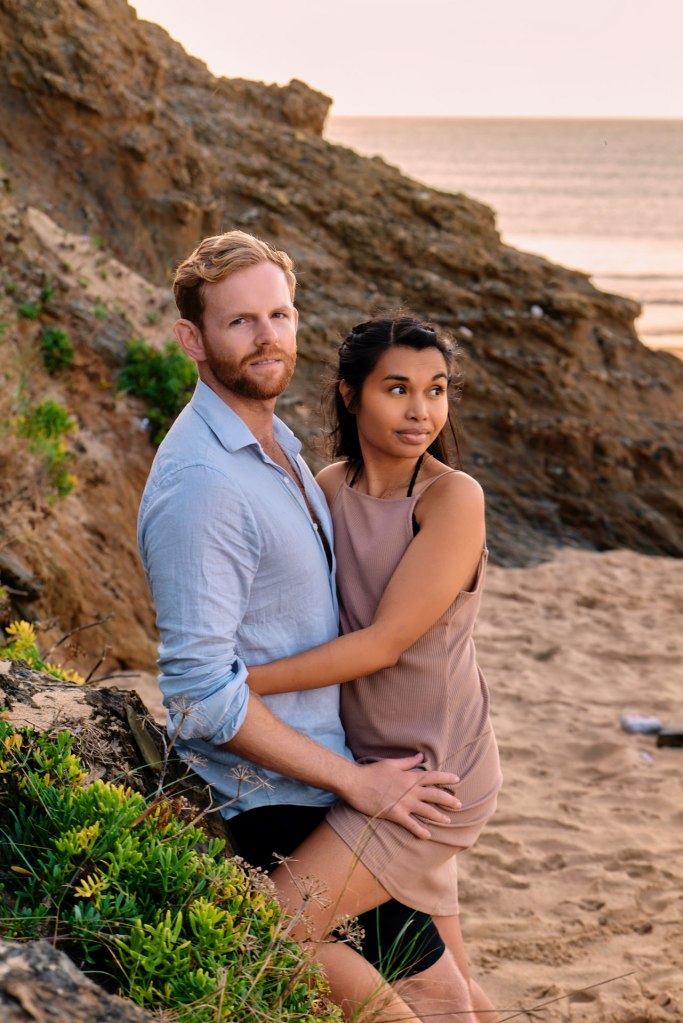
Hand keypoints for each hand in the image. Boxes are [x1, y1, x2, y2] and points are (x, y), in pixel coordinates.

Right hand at [345, 754, 460, 839]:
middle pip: (434, 794)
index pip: (432, 776)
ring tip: (448, 820)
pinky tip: (427, 836)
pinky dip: (420, 830)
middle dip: (448, 799)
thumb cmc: (372, 772)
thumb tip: (421, 757)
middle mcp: (410, 790)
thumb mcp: (391, 763)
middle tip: (459, 804)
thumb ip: (408, 762)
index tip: (457, 779)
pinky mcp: (395, 814)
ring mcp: (403, 803)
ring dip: (438, 816)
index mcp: (409, 777)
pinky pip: (411, 824)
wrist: (356, 782)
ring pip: (426, 810)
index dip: (446, 777)